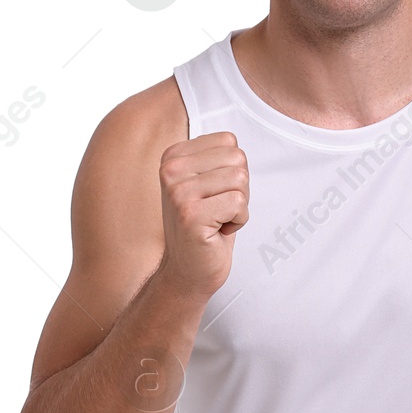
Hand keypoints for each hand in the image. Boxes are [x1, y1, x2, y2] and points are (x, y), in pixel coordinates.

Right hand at [156, 131, 249, 298]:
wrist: (187, 271)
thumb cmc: (205, 226)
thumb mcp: (205, 182)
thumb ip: (217, 157)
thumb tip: (234, 141)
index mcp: (173, 155)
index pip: (229, 141)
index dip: (233, 170)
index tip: (214, 193)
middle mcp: (171, 170)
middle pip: (238, 158)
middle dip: (239, 187)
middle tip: (218, 209)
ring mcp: (178, 192)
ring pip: (240, 179)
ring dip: (239, 205)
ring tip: (217, 220)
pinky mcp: (191, 214)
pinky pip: (239, 202)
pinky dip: (239, 220)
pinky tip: (217, 232)